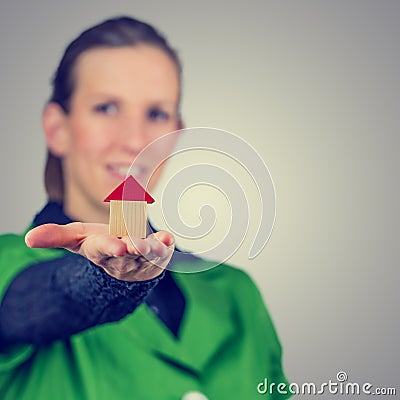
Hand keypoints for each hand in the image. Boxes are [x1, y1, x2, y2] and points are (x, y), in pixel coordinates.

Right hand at [25, 223, 173, 281]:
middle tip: (137, 244)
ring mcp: (143, 258)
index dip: (110, 248)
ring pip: (150, 256)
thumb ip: (56, 236)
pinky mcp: (158, 255)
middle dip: (135, 249)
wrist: (123, 264)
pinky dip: (169, 245)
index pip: (104, 250)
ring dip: (155, 249)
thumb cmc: (101, 246)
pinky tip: (169, 238)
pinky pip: (166, 251)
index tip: (117, 247)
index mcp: (102, 251)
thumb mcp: (77, 239)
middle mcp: (124, 258)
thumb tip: (28, 238)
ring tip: (159, 244)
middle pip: (130, 255)